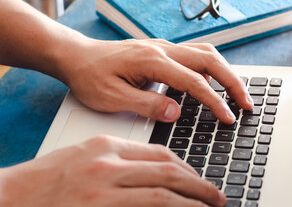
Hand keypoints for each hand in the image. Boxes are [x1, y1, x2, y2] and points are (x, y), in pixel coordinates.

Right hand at [0, 136, 225, 206]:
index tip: (199, 180)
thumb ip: (121, 161)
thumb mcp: (85, 156)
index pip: (161, 153)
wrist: (9, 198)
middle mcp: (108, 165)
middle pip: (168, 170)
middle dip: (198, 185)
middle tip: (215, 197)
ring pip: (162, 194)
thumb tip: (158, 172)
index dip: (186, 168)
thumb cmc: (44, 181)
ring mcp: (102, 191)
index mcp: (107, 145)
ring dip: (191, 202)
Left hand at [57, 39, 252, 123]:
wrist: (77, 55)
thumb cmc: (90, 76)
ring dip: (226, 71)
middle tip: (247, 103)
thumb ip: (146, 104)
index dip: (214, 101)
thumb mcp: (111, 98)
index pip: (194, 81)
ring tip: (237, 92)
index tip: (228, 117)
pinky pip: (196, 53)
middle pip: (210, 59)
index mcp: (151, 61)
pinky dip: (211, 67)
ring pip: (206, 52)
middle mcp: (163, 49)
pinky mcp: (164, 50)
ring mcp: (164, 46)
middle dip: (233, 81)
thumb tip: (176, 112)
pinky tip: (212, 83)